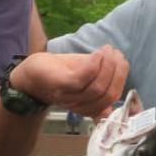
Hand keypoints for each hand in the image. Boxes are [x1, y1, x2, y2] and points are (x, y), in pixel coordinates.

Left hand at [10, 47, 127, 118]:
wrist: (31, 73)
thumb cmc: (60, 72)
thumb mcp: (85, 76)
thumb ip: (103, 76)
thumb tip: (124, 67)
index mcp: (89, 105)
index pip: (112, 100)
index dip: (121, 79)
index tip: (122, 61)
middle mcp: (79, 105)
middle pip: (107, 95)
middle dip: (117, 72)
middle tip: (115, 53)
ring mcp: (69, 96)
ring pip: (96, 89)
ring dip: (108, 67)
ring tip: (108, 51)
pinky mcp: (59, 85)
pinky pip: (81, 80)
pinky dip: (94, 65)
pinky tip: (97, 54)